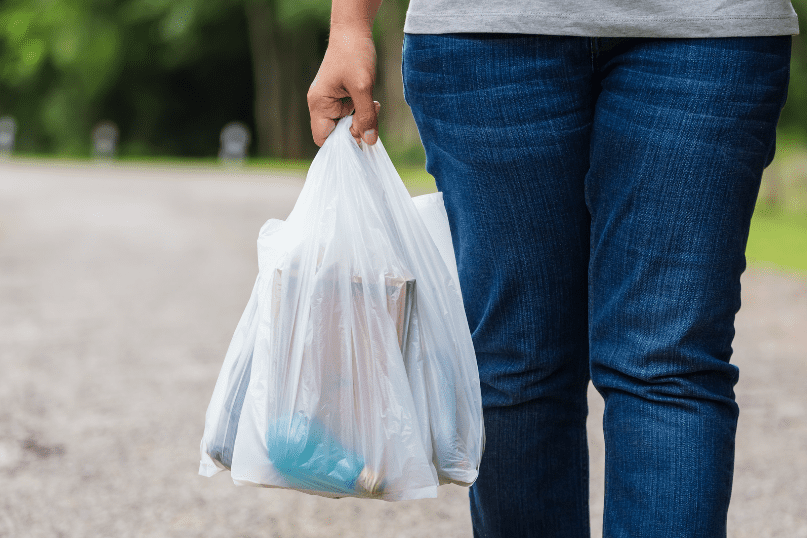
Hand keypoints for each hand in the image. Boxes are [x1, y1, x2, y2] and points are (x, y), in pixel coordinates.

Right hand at [307, 24, 380, 146]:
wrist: (353, 30)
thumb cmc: (354, 55)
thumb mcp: (363, 87)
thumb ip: (366, 116)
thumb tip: (370, 141)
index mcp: (319, 104)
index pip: (323, 139)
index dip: (341, 143)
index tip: (361, 135)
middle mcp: (321, 105)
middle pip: (336, 133)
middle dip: (356, 129)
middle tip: (371, 115)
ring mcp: (330, 100)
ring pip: (346, 124)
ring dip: (362, 119)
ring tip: (373, 104)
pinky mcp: (340, 96)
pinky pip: (350, 113)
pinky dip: (362, 111)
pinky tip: (372, 100)